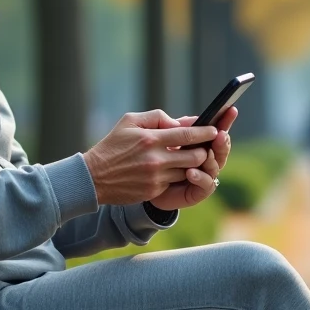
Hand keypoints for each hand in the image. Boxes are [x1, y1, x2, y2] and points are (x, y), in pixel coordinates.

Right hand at [83, 110, 215, 204]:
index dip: (205, 132)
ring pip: (188, 171)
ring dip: (192, 165)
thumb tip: (179, 122)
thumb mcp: (130, 122)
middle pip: (194, 156)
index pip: (187, 135)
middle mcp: (156, 159)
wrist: (94, 177)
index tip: (214, 129)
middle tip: (206, 146)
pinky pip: (174, 182)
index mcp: (151, 139)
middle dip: (204, 151)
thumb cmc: (113, 145)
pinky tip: (174, 170)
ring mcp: (156, 177)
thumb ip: (157, 118)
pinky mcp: (154, 191)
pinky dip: (177, 175)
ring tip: (193, 158)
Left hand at [148, 107, 237, 210]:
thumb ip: (172, 126)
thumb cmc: (146, 157)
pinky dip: (202, 178)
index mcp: (197, 143)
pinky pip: (207, 185)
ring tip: (205, 154)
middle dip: (223, 141)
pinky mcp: (197, 192)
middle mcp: (203, 158)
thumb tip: (192, 120)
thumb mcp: (154, 136)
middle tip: (220, 135)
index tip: (230, 110)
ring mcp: (202, 175)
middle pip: (221, 149)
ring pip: (216, 166)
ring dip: (211, 159)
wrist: (135, 184)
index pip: (215, 130)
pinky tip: (191, 173)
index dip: (224, 120)